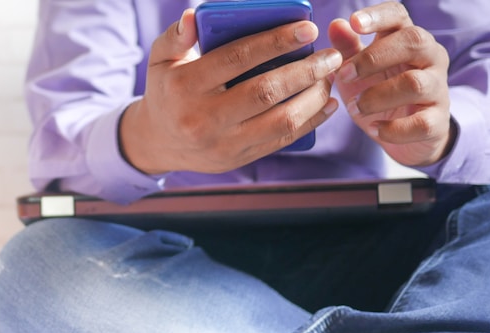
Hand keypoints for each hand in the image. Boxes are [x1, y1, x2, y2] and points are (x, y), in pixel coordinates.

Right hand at [120, 9, 341, 174]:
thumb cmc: (167, 90)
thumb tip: (195, 16)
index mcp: (184, 86)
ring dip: (314, 98)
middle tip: (331, 55)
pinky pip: (281, 141)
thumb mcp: (161, 59)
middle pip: (265, 91)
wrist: (158, 142)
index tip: (308, 28)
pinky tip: (326, 104)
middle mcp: (202, 118)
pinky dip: (310, 122)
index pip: (236, 58)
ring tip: (329, 78)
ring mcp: (222, 143)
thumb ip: (176, 35)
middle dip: (306, 71)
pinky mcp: (237, 159)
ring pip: (280, 120)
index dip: (275, 41)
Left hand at [329, 2, 454, 166]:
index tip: (354, 22)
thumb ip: (347, 48)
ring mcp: (438, 89)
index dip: (378, 16)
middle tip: (344, 75)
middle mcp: (430, 58)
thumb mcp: (358, 71)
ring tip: (354, 107)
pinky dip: (393, 128)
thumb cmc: (380, 92)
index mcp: (408, 39)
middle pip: (413, 41)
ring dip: (377, 96)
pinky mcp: (438, 121)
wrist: (407, 135)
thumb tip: (336, 24)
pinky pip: (421, 123)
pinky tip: (374, 128)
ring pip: (415, 83)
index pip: (399, 15)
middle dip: (373, 58)